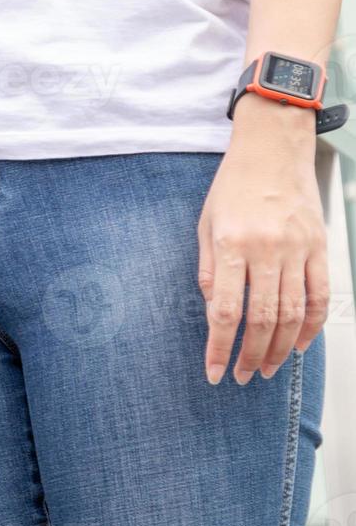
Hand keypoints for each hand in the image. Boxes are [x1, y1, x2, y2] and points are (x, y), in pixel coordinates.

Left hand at [200, 97, 329, 384]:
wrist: (273, 149)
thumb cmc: (233, 185)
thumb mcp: (205, 224)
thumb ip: (208, 269)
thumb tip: (213, 311)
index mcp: (232, 244)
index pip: (226, 310)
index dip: (220, 347)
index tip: (214, 372)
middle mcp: (267, 250)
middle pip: (262, 319)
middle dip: (250, 355)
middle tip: (242, 376)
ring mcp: (298, 250)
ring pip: (293, 314)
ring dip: (279, 348)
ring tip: (266, 368)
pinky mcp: (320, 248)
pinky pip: (320, 296)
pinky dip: (311, 326)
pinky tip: (297, 345)